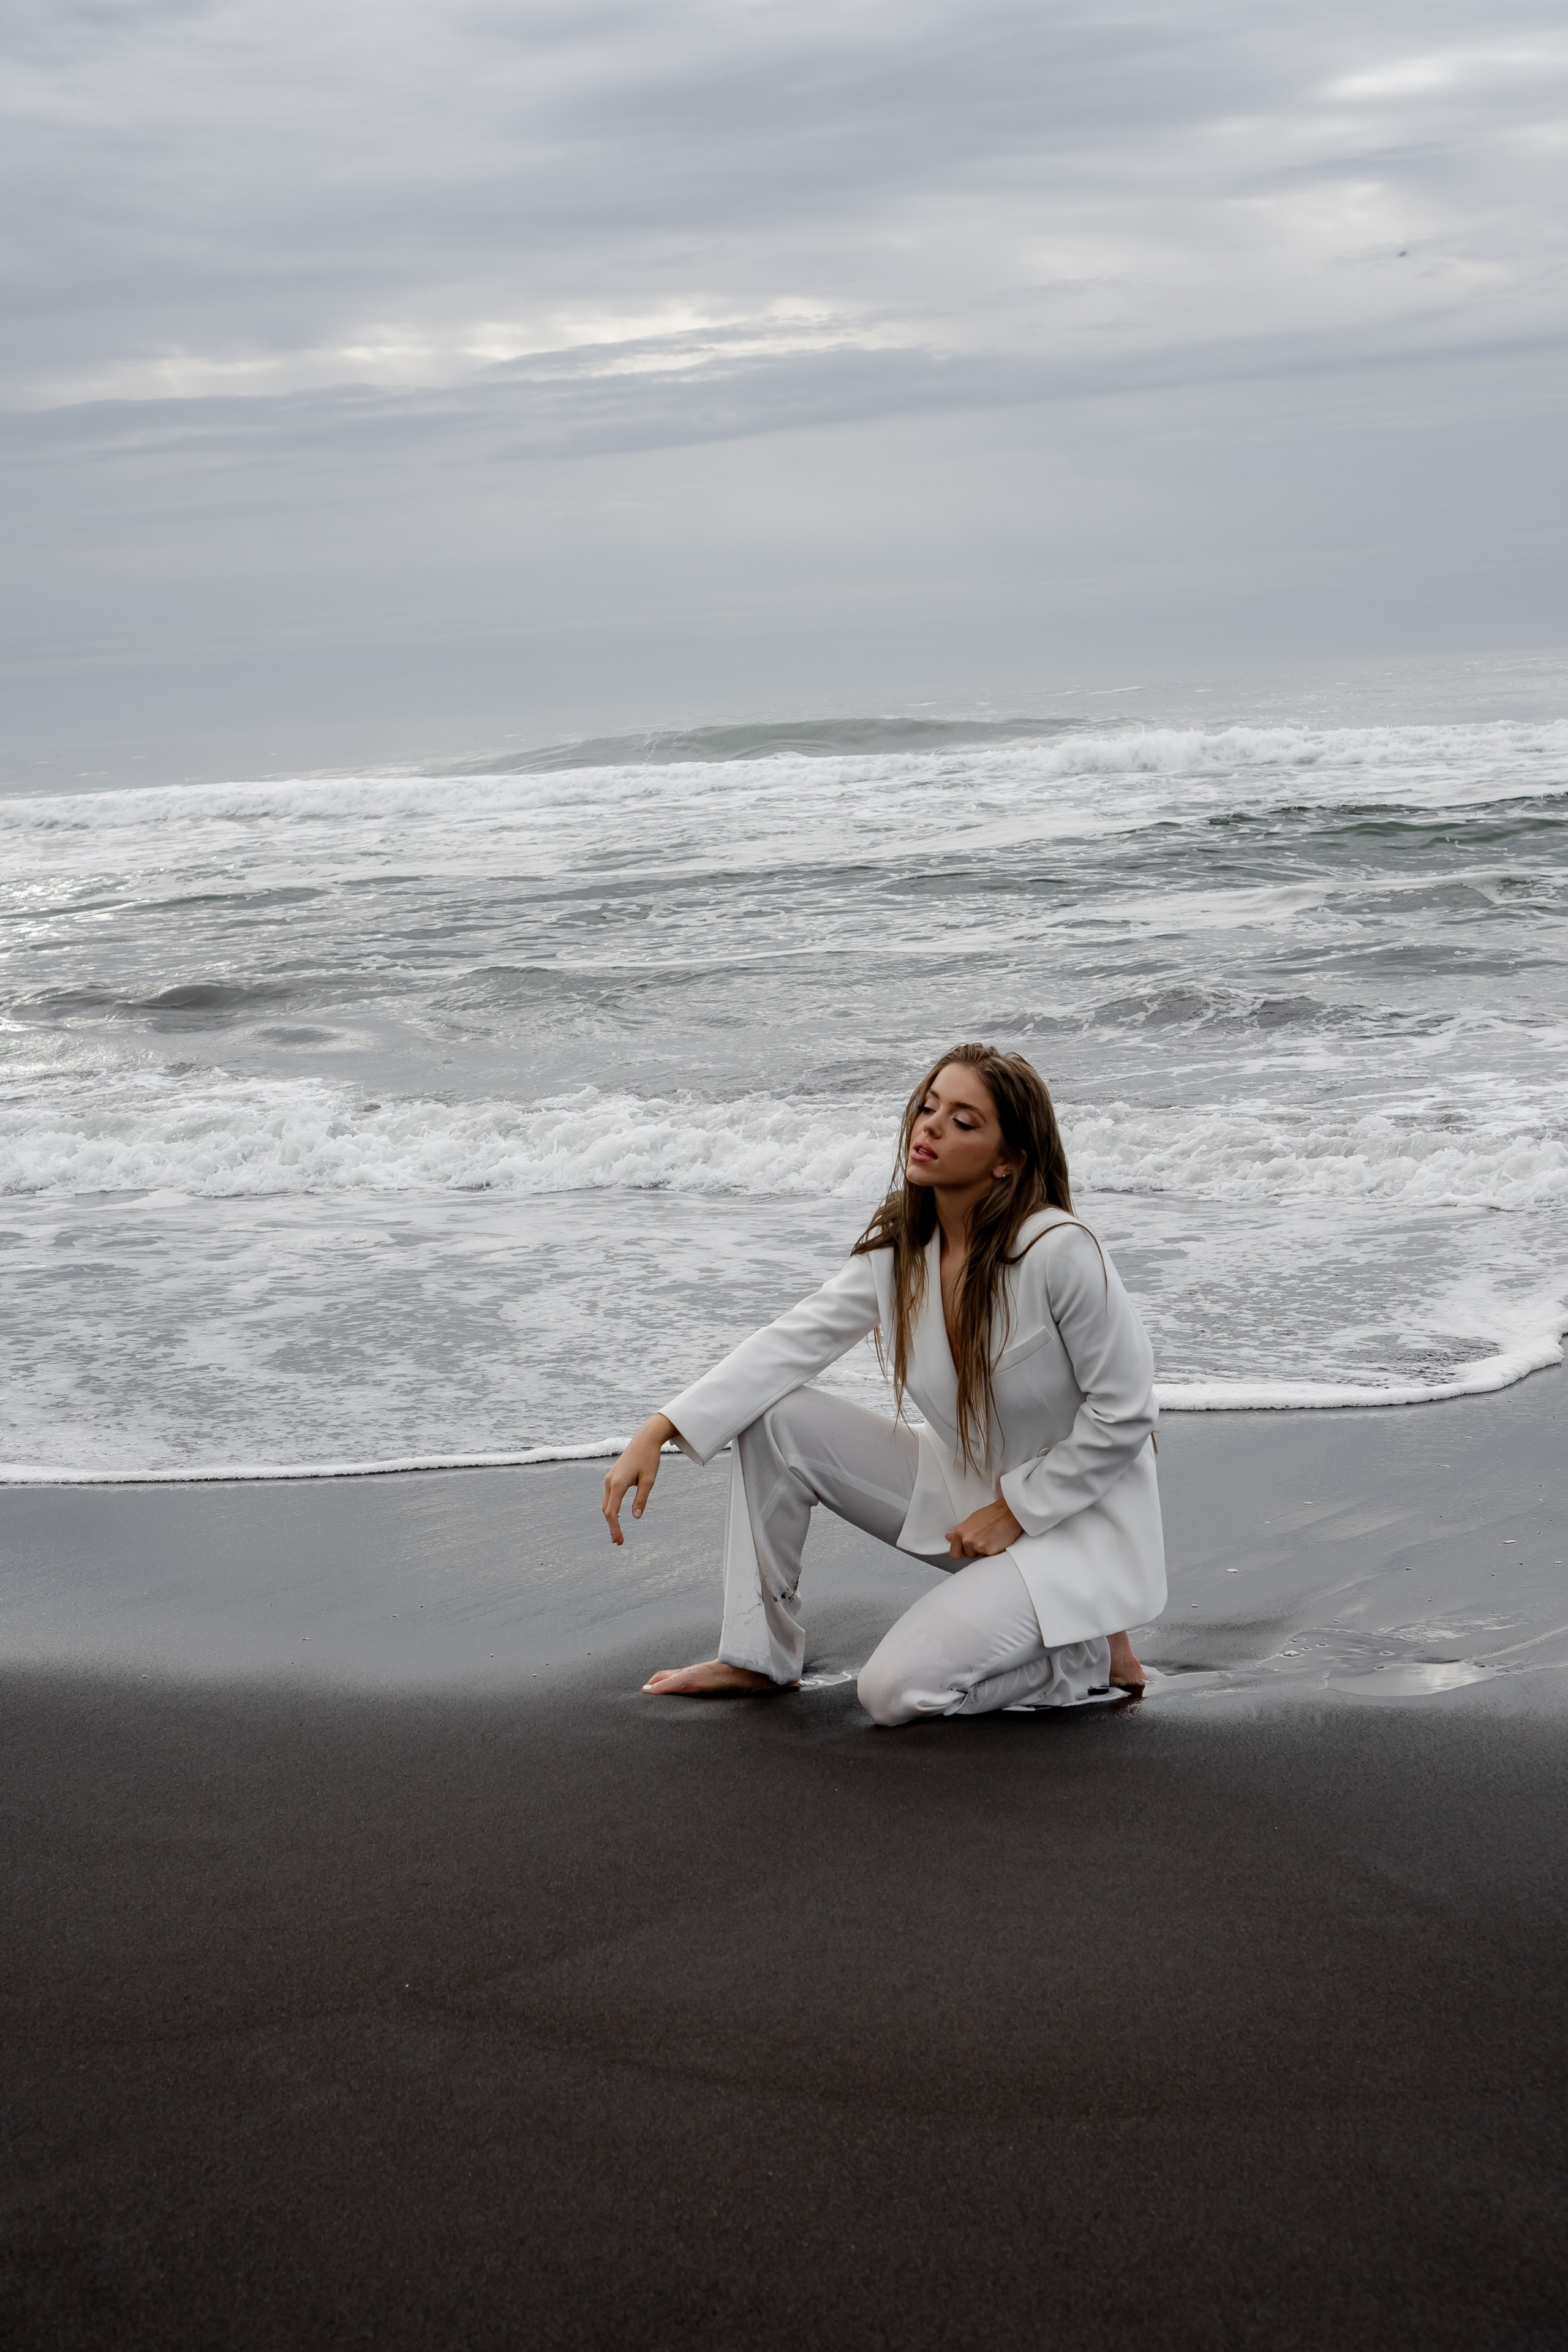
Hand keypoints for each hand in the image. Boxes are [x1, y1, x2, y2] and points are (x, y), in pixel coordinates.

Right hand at [603, 1414, 676, 1544]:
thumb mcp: (649, 1480)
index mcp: (618, 1484)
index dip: (615, 1528)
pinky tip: (617, 1516)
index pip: (612, 1512)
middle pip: (607, 1510)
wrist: (644, 1439)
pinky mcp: (612, 1476)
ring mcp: (609, 1478)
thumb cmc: (649, 1459)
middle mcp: (609, 1482)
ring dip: (611, 1518)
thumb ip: (641, 1499)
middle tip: (619, 1542)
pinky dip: (611, 1509)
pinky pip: (608, 1497)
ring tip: (618, 1532)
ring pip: (606, 1504)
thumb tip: (635, 1517)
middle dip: (612, 1526)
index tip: (619, 1541)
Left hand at [945, 1498, 1024, 1560]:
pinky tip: (996, 1540)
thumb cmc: (993, 1514)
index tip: (964, 1549)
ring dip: (983, 1550)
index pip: (954, 1553)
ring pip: (979, 1556)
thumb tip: (950, 1537)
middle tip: (982, 1538)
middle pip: (967, 1555)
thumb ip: (961, 1532)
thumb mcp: (972, 1519)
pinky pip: (989, 1557)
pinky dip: (992, 1551)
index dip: (960, 1551)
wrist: (1009, 1513)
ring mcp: (979, 1547)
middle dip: (973, 1550)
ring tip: (990, 1537)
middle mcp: (968, 1541)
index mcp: (961, 1532)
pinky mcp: (990, 1552)